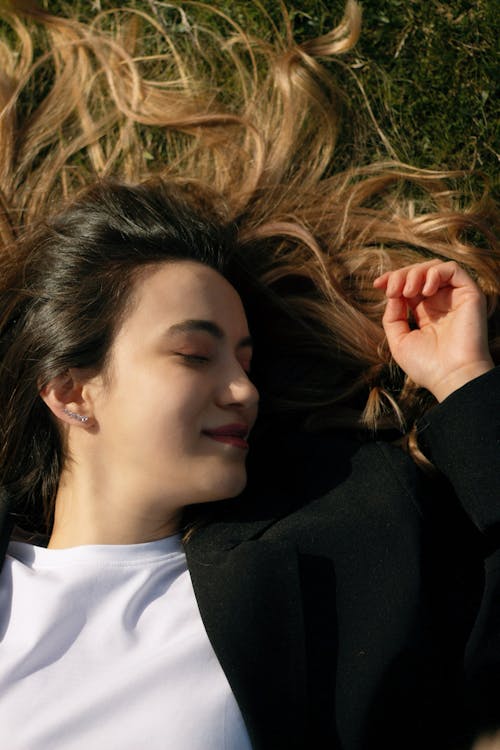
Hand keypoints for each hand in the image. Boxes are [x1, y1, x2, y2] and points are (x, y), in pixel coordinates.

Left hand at [373, 260, 493, 400]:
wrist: (450, 377)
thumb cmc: (426, 365)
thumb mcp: (399, 341)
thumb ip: (393, 317)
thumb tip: (393, 294)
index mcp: (425, 312)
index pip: (408, 285)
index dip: (392, 279)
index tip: (377, 284)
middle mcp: (441, 302)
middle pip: (419, 272)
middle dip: (401, 275)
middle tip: (391, 290)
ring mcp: (455, 297)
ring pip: (435, 267)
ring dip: (416, 273)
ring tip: (407, 291)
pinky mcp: (469, 294)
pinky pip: (453, 269)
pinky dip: (435, 273)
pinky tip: (425, 291)